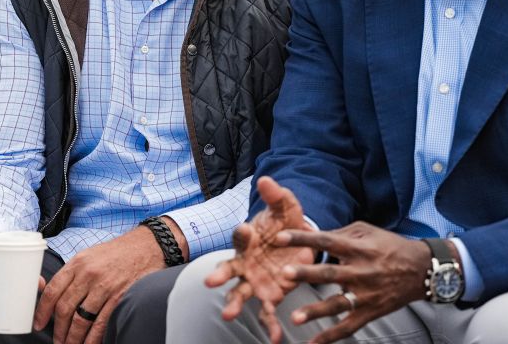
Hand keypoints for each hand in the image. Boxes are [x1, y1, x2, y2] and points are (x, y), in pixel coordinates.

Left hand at [34, 223, 181, 343]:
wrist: (147, 246)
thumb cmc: (116, 253)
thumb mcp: (89, 255)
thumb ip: (71, 273)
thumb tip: (53, 295)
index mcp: (77, 263)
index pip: (52, 290)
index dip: (42, 311)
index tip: (39, 324)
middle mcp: (89, 274)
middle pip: (65, 308)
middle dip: (58, 330)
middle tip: (56, 340)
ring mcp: (105, 287)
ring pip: (81, 320)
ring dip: (73, 338)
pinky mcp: (120, 297)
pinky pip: (101, 323)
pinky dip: (93, 338)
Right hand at [203, 176, 313, 343]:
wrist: (298, 243)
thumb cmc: (285, 225)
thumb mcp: (285, 209)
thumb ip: (277, 197)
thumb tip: (267, 180)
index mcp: (248, 240)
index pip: (240, 236)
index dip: (241, 234)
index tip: (244, 229)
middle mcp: (245, 262)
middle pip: (227, 269)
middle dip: (218, 275)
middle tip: (209, 281)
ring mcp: (254, 281)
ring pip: (239, 294)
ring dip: (233, 303)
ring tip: (228, 314)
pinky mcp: (269, 295)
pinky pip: (267, 312)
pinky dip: (269, 325)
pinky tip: (274, 338)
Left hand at [275, 222, 435, 343]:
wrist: (421, 269)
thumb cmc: (389, 246)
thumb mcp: (366, 231)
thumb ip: (339, 233)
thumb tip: (311, 234)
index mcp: (358, 248)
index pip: (327, 240)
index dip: (304, 238)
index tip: (281, 237)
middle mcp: (360, 271)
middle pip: (330, 272)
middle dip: (307, 274)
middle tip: (284, 274)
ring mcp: (365, 294)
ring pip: (337, 304)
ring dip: (316, 311)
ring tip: (295, 318)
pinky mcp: (370, 312)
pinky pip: (348, 327)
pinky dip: (330, 336)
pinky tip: (312, 343)